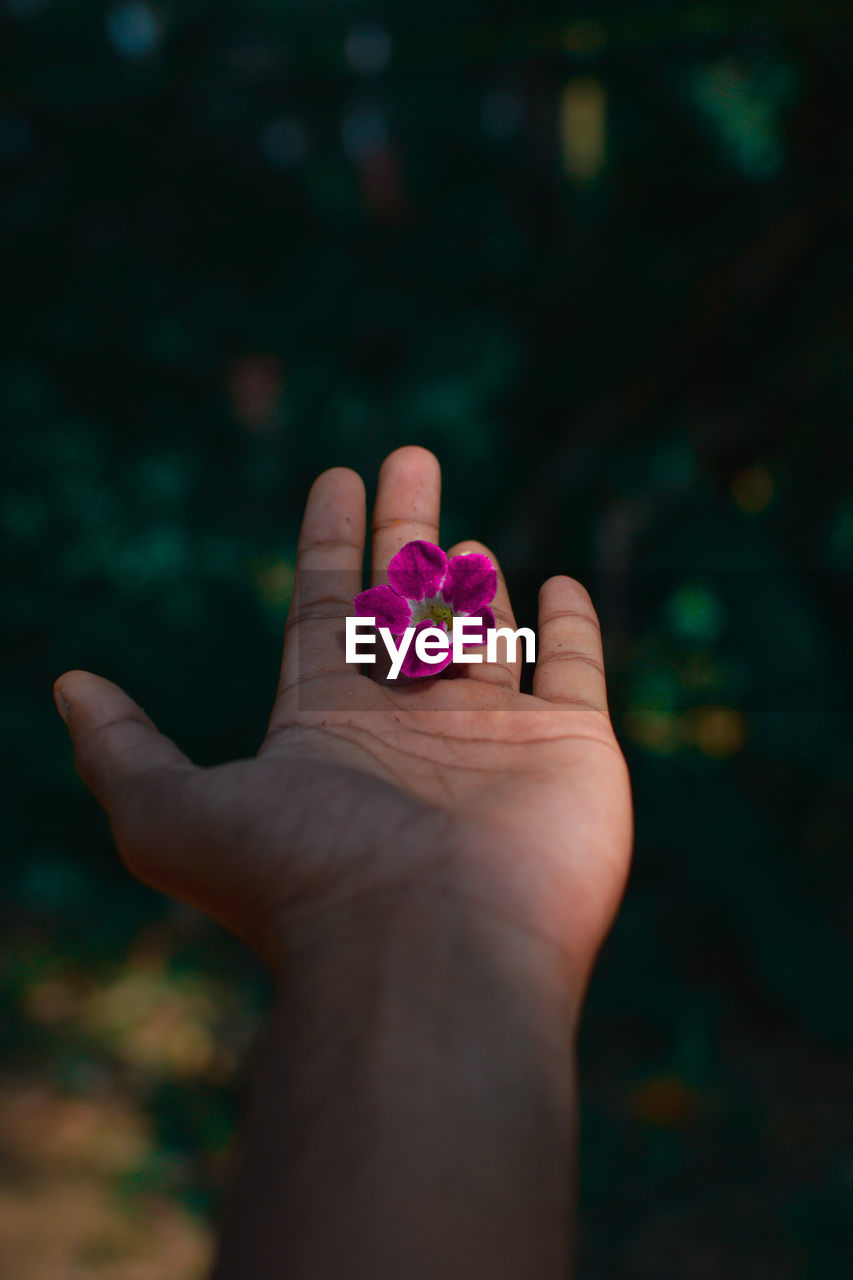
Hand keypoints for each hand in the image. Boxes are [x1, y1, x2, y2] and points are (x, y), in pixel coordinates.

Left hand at [55, 446, 631, 995]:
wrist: (427, 952)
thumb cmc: (303, 878)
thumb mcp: (173, 815)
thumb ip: (122, 751)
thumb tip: (68, 687)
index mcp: (328, 726)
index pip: (325, 609)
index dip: (328, 542)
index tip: (336, 476)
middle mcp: (409, 729)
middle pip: (406, 605)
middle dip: (406, 532)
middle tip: (410, 459)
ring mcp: (494, 740)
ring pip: (486, 636)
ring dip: (478, 584)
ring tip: (471, 539)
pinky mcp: (572, 752)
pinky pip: (575, 672)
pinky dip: (572, 629)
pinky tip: (563, 588)